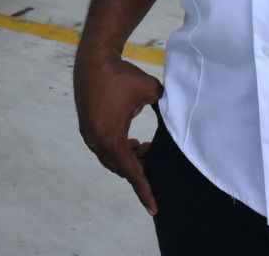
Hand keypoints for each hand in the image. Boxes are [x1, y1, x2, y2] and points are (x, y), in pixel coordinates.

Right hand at [73, 49, 163, 214]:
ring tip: (147, 150)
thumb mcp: (151, 91)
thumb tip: (181, 119)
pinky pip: (105, 149)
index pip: (133, 173)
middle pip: (123, 169)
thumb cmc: (122, 75)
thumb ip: (168, 108)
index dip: (146, 190)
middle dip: (141, 171)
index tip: (155, 209)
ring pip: (113, 160)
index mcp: (112, 138)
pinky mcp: (87, 127)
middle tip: (159, 166)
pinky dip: (120, 151)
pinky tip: (134, 142)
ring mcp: (89, 135)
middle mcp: (97, 141)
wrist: (93, 60)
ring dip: (130, 160)